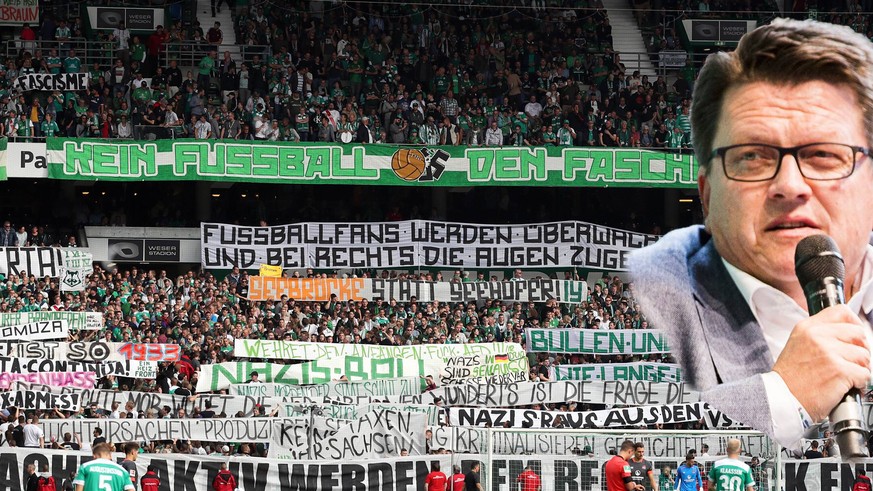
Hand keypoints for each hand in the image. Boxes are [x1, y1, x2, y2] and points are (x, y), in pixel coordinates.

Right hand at [772, 305, 869, 421]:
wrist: (783, 398)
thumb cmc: (790, 377)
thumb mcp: (798, 344)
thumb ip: (819, 335)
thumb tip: (847, 334)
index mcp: (807, 327)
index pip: (841, 312)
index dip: (853, 323)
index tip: (853, 336)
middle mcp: (818, 336)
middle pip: (858, 333)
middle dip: (860, 349)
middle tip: (851, 361)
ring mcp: (829, 352)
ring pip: (864, 355)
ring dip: (860, 368)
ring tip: (846, 376)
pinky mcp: (840, 370)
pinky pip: (865, 373)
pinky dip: (860, 382)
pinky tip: (846, 385)